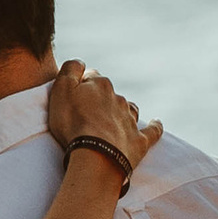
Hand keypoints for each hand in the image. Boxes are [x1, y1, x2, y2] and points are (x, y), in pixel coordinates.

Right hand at [47, 60, 159, 174]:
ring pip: (128, 108)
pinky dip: (154, 126)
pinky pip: (151, 130)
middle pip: (108, 93)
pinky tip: (156, 123)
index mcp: (100, 85)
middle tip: (85, 115)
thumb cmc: (74, 123)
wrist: (96, 155)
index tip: (72, 97)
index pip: (91, 77)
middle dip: (99, 100)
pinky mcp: (139, 140)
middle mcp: (118, 98)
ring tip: (111, 120)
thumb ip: (70, 70)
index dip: (80, 86)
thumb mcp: (61, 90)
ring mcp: (130, 119)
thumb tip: (80, 63)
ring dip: (121, 111)